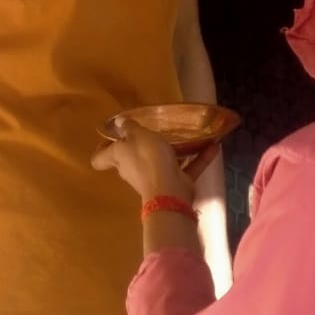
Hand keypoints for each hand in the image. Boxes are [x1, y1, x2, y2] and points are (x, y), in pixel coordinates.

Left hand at [91, 122, 212, 201]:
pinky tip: (213, 146)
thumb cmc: (149, 158)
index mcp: (119, 157)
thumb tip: (118, 123)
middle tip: (151, 130)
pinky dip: (199, 158)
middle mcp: (133, 169)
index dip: (101, 150)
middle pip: (131, 159)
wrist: (169, 191)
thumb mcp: (139, 136)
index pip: (100, 158)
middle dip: (139, 146)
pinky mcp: (175, 184)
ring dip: (173, 152)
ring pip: (161, 162)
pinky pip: (187, 168)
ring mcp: (154, 178)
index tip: (108, 139)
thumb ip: (130, 128)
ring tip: (186, 136)